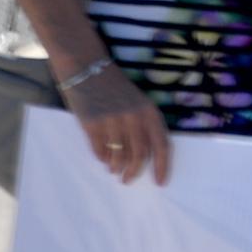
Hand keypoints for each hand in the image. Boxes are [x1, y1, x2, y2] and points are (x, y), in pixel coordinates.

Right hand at [62, 63, 170, 184]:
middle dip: (134, 172)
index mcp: (149, 112)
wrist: (88, 69)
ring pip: (118, 157)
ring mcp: (112, 121)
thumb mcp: (138, 103)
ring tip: (114, 169)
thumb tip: (145, 158)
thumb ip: (143, 126)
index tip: (160, 183)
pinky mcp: (92, 124)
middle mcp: (134, 117)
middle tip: (128, 180)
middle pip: (139, 156)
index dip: (162, 166)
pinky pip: (99, 151)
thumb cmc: (116, 89)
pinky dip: (102, 158)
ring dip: (116, 167)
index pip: (162, 145)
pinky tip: (102, 156)